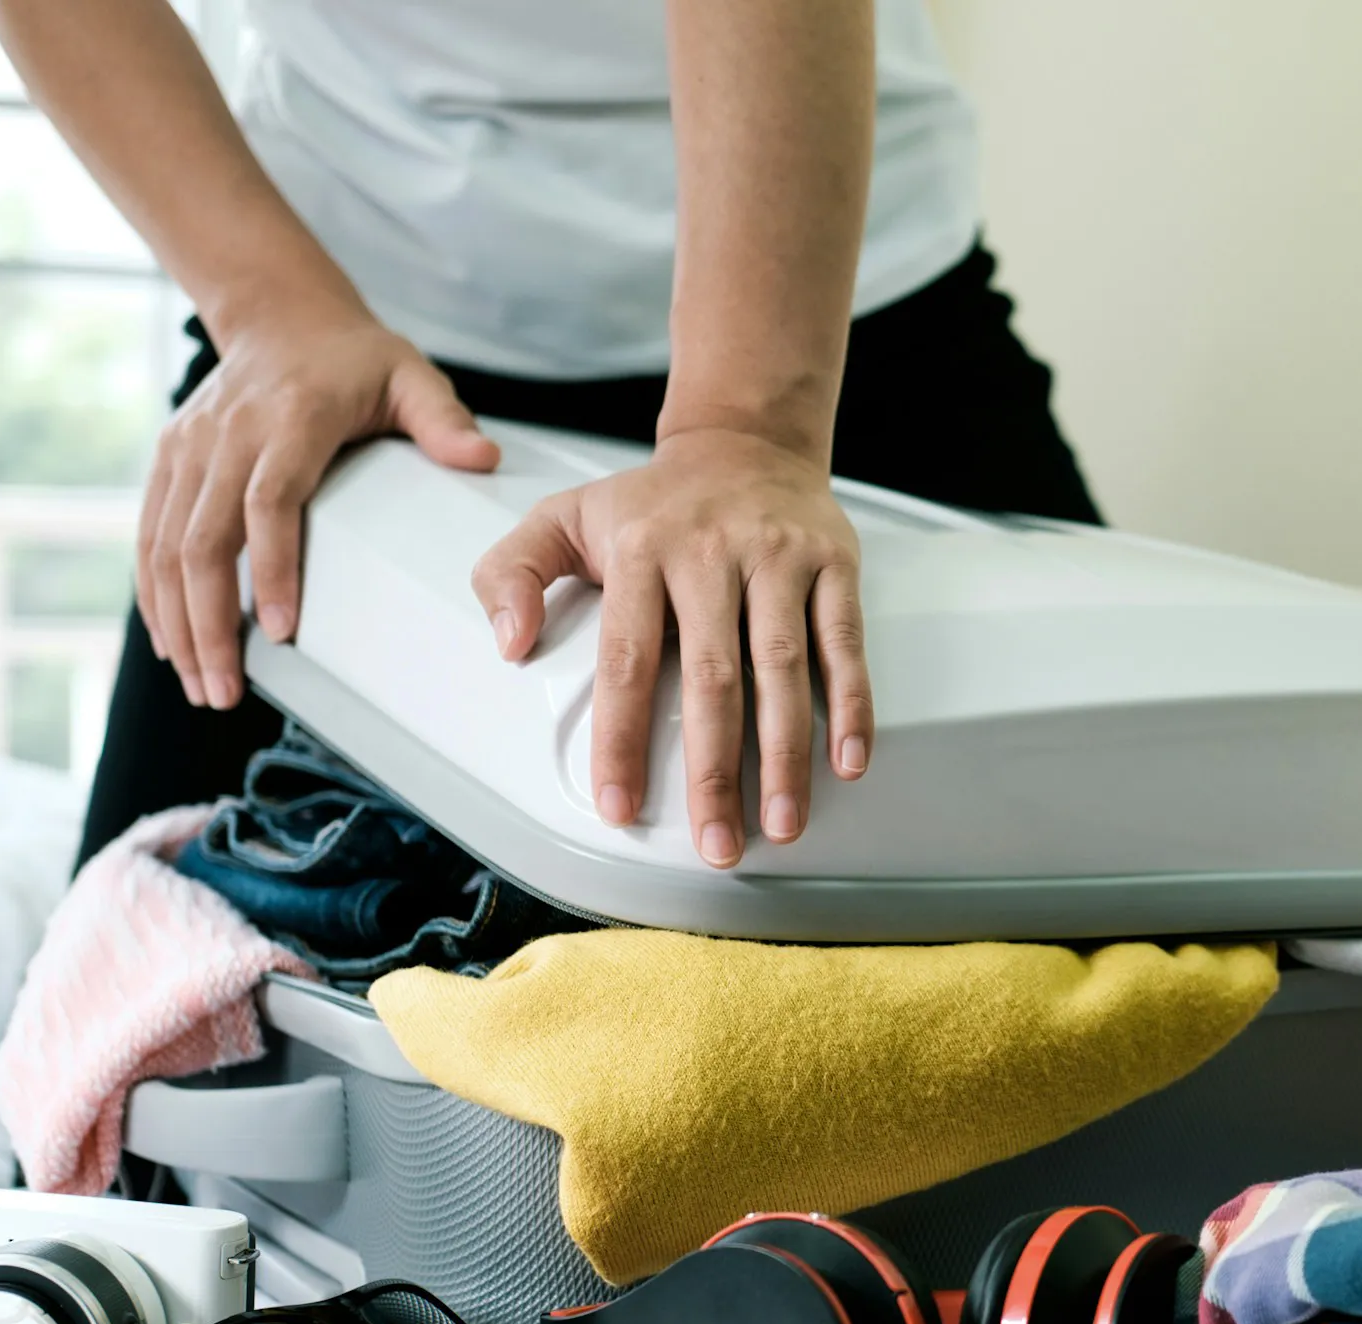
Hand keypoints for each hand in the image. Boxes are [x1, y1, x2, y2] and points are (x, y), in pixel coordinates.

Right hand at [137, 309, 499, 708]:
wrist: (277, 313)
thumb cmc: (354, 358)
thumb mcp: (409, 374)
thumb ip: (443, 418)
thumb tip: (483, 458)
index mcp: (290, 418)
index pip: (268, 502)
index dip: (269, 568)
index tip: (278, 631)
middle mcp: (227, 435)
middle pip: (203, 539)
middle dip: (210, 623)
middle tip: (228, 691)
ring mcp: (189, 448)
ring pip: (165, 546)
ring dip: (178, 623)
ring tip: (203, 687)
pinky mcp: (168, 460)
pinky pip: (149, 535)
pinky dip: (155, 594)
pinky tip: (174, 645)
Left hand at [470, 428, 871, 868]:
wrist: (747, 439)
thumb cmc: (654, 502)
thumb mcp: (564, 516)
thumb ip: (511, 573)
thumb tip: (509, 644)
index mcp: (640, 550)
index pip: (628, 658)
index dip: (624, 738)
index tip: (622, 808)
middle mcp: (710, 553)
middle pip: (713, 677)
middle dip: (715, 772)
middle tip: (718, 845)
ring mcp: (777, 557)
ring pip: (782, 666)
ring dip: (786, 754)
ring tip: (783, 824)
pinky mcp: (832, 562)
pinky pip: (843, 642)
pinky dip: (852, 704)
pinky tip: (847, 761)